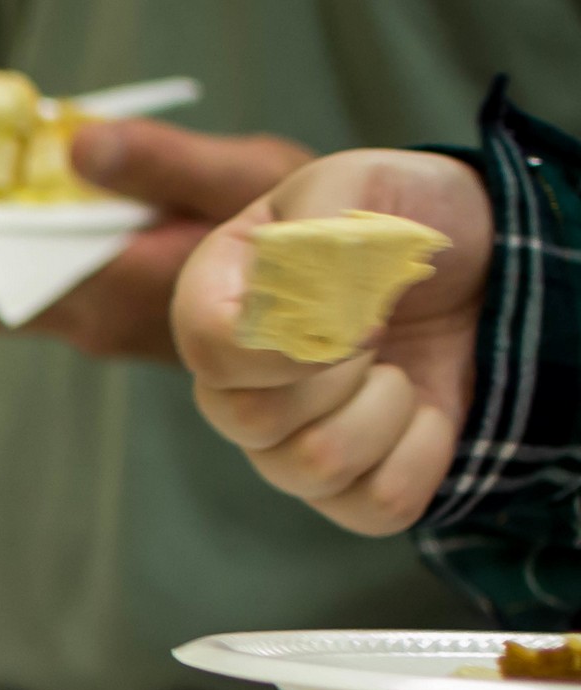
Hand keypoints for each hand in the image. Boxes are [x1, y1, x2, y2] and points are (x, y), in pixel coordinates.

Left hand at [0, 119, 312, 360]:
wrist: (351, 295)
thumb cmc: (310, 229)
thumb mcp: (249, 177)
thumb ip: (162, 162)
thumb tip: (78, 142)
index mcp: (131, 288)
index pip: (15, 278)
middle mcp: (106, 324)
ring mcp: (106, 332)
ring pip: (9, 313)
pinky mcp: (114, 327)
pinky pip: (34, 310)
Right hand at [174, 149, 491, 534]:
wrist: (482, 258)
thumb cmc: (406, 217)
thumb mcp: (362, 185)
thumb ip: (321, 228)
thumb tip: (314, 319)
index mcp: (218, 301)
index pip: (208, 348)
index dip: (286, 340)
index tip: (354, 308)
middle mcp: (236, 383)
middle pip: (250, 419)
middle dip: (342, 368)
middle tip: (378, 326)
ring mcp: (285, 443)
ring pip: (312, 466)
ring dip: (384, 407)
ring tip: (400, 365)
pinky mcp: (347, 486)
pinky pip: (373, 504)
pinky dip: (422, 453)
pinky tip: (426, 409)